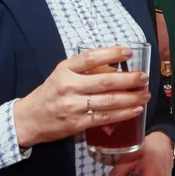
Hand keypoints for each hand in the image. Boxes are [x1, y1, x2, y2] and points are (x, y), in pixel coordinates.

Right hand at [13, 46, 149, 147]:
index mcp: (64, 69)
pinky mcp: (77, 123)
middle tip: (144, 77)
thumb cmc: (49, 93)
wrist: (29, 119)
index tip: (128, 52)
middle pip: (105, 81)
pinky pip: (104, 118)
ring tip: (145, 94)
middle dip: (129, 79)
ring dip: (131, 98)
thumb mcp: (61, 74)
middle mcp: (68, 86)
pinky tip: (135, 110)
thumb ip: (83, 69)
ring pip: (108, 101)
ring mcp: (73, 106)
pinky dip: (123, 114)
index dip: (112, 53)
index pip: (91, 58)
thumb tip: (115, 66)